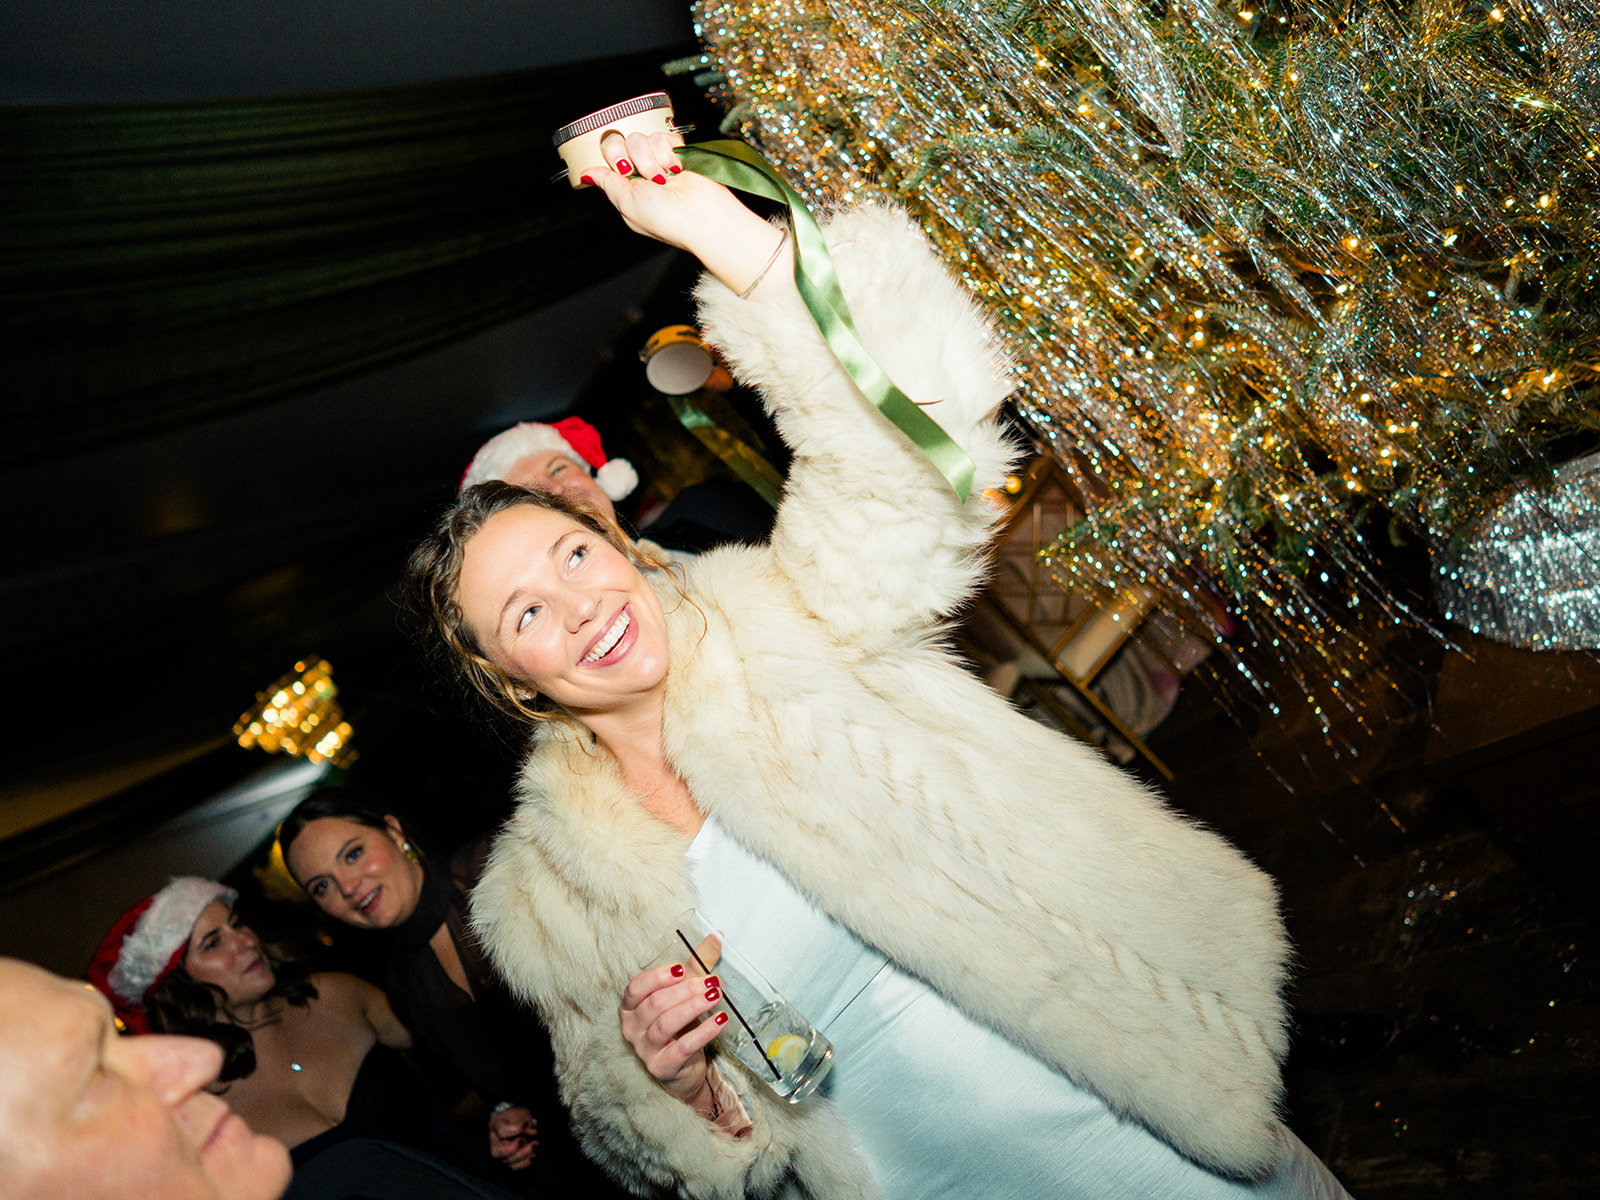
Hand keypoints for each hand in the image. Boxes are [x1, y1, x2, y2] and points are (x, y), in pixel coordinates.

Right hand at [487, 1105, 537, 1170]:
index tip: (525, 1124)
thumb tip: (532, 1133)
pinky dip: (524, 1163)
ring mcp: (500, 1152)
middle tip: (524, 1140)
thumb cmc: (519, 1116)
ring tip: (535, 1144)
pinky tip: (533, 1156)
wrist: (518, 1121)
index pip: (501, 1131)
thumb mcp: (521, 1113)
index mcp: (495, 1125)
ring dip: (523, 1154)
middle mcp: (494, 1141)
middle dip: (513, 1148)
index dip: (515, 1129)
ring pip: (508, 1160)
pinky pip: (514, 1166)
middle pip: (499, 1151)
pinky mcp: (508, 1160)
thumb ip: (525, 1122)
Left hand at [586, 131, 790, 296]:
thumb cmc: (666, 219)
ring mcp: (657, 161)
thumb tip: (585, 174)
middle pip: (621, 141)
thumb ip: (606, 183)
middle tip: (641, 173)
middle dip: (630, 156)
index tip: (621, 167)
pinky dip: (667, 152)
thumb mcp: (626, 204)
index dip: (611, 156)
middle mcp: (639, 173)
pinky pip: (661, 136)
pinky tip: (674, 170)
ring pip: (641, 138)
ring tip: (663, 178)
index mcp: (624, 187)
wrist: (702, 215)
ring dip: (650, 159)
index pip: (606, 157)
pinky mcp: (675, 152)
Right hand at [618, 963, 728, 1102]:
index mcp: (631, 1007)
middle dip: (684, 990)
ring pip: (665, 1024)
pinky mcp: (662, 1067)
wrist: (683, 1068)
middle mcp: (632, 1028)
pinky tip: (720, 1020)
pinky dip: (703, 1032)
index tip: (682, 969)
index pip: (636, 988)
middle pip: (655, 1004)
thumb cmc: (680, 1025)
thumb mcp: (685, 992)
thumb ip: (696, 965)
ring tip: (715, 996)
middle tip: (711, 982)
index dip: (658, 977)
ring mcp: (644, 1049)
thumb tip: (715, 937)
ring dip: (693, 1007)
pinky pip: (682, 1047)